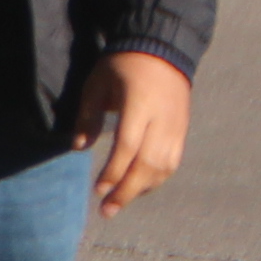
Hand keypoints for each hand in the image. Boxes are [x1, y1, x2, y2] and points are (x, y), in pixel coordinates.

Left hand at [76, 50, 188, 217]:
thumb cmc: (122, 66)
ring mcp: (176, 125)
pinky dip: (157, 178)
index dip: (114, 171)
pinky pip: (173, 161)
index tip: (98, 189)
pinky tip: (139, 188)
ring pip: (164, 166)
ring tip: (119, 202)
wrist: (163, 49)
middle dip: (127, 190)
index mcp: (140, 104)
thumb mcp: (96, 84)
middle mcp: (163, 118)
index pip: (129, 146)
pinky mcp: (182, 129)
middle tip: (107, 210)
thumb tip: (79, 149)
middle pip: (149, 162)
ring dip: (142, 188)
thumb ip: (88, 116)